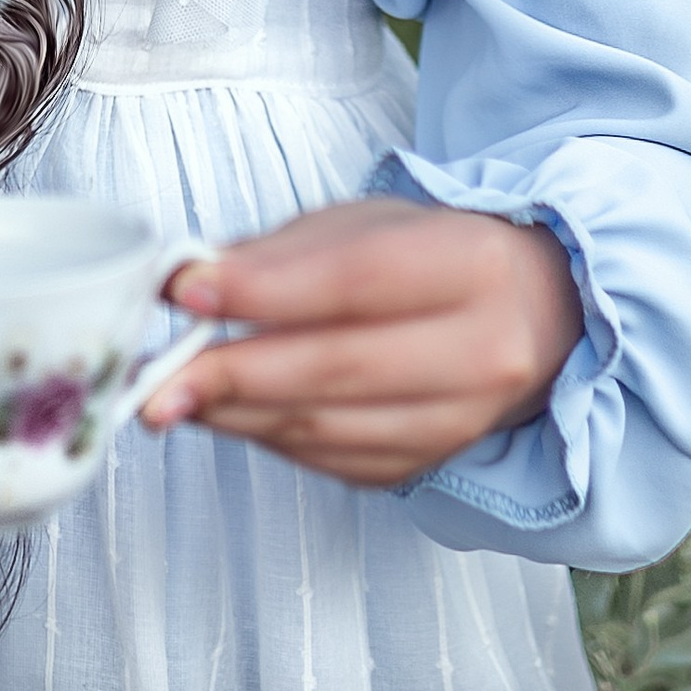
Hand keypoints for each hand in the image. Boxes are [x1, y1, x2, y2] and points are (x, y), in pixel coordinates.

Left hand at [141, 195, 581, 485]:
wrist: (533, 316)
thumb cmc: (435, 257)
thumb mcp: (367, 225)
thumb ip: (278, 254)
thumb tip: (186, 280)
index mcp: (472, 265)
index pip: (355, 281)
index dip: (264, 291)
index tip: (185, 291)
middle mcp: (482, 352)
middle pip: (339, 368)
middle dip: (233, 374)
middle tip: (157, 379)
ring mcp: (462, 421)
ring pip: (330, 428)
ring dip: (238, 415)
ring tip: (172, 397)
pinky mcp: (432, 465)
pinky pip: (336, 461)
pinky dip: (272, 439)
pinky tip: (229, 415)